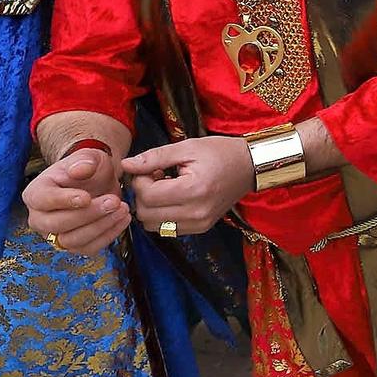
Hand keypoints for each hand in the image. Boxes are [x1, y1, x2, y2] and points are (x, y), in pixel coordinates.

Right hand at [24, 147, 128, 255]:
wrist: (98, 181)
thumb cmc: (88, 168)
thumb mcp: (88, 157)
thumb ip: (84, 160)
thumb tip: (79, 170)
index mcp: (36, 193)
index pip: (42, 200)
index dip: (64, 200)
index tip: (86, 197)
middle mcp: (40, 218)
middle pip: (57, 225)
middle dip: (88, 215)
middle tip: (114, 201)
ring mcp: (55, 235)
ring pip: (72, 241)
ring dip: (100, 227)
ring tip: (122, 209)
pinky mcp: (73, 245)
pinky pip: (88, 248)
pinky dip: (108, 236)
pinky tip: (123, 219)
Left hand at [120, 136, 253, 236]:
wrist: (251, 166)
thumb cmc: (221, 152)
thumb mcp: (187, 147)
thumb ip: (154, 157)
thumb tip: (126, 165)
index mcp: (194, 190)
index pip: (147, 196)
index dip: (139, 180)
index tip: (150, 168)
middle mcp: (196, 213)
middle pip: (145, 214)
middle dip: (142, 194)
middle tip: (155, 177)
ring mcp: (199, 224)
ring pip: (152, 225)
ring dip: (150, 207)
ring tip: (164, 188)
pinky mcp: (201, 228)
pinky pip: (166, 229)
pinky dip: (162, 215)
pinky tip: (173, 198)